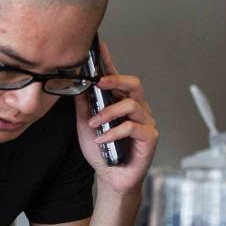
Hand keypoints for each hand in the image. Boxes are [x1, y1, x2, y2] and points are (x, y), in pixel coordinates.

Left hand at [73, 41, 158, 196]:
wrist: (110, 178)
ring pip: (131, 104)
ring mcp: (146, 122)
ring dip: (108, 113)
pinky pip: (132, 126)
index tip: (100, 48)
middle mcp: (137, 109)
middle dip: (115, 79)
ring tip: (95, 124)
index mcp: (122, 103)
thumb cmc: (102, 151)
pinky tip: (102, 139)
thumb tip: (75, 85)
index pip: (117, 78)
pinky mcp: (149, 137)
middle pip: (134, 84)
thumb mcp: (86, 126)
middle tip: (97, 83)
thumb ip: (83, 106)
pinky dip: (113, 132)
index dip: (110, 62)